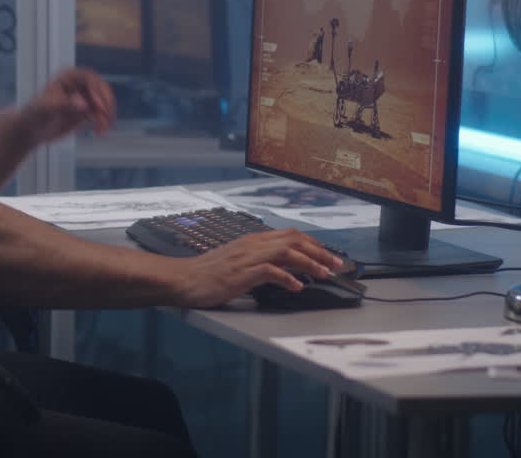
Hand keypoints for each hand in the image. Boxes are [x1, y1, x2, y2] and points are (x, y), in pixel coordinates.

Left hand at [16, 67, 115, 146]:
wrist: (29, 131)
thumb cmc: (33, 114)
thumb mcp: (46, 108)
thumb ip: (65, 104)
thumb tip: (84, 104)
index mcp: (67, 77)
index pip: (89, 78)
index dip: (97, 90)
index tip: (98, 106)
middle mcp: (78, 86)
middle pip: (101, 90)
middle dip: (106, 103)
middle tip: (107, 117)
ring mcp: (83, 99)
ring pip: (103, 104)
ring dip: (107, 116)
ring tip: (103, 129)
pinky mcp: (85, 112)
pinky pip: (100, 116)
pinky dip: (103, 123)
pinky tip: (99, 132)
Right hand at [171, 229, 346, 308]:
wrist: (184, 279)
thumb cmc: (208, 273)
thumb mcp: (237, 260)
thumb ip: (258, 259)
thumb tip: (282, 268)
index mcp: (253, 240)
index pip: (290, 234)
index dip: (313, 243)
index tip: (328, 255)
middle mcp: (253, 244)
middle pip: (294, 239)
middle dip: (319, 251)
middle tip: (336, 264)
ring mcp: (247, 257)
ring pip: (287, 251)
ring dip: (310, 262)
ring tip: (324, 273)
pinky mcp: (242, 273)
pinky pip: (270, 271)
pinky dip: (287, 278)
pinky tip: (297, 286)